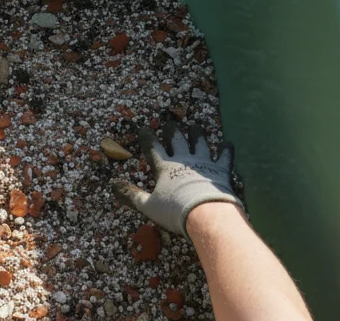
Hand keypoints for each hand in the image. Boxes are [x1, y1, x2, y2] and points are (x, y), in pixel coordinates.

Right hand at [112, 122, 241, 238]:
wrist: (206, 214)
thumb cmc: (174, 211)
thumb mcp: (148, 206)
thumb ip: (131, 195)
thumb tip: (113, 184)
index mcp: (165, 167)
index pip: (153, 148)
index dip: (148, 137)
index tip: (144, 129)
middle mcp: (184, 159)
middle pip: (177, 140)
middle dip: (172, 131)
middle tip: (170, 124)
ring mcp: (204, 162)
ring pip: (200, 142)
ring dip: (197, 134)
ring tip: (195, 127)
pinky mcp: (221, 169)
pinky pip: (224, 155)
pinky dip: (226, 149)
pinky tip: (227, 143)